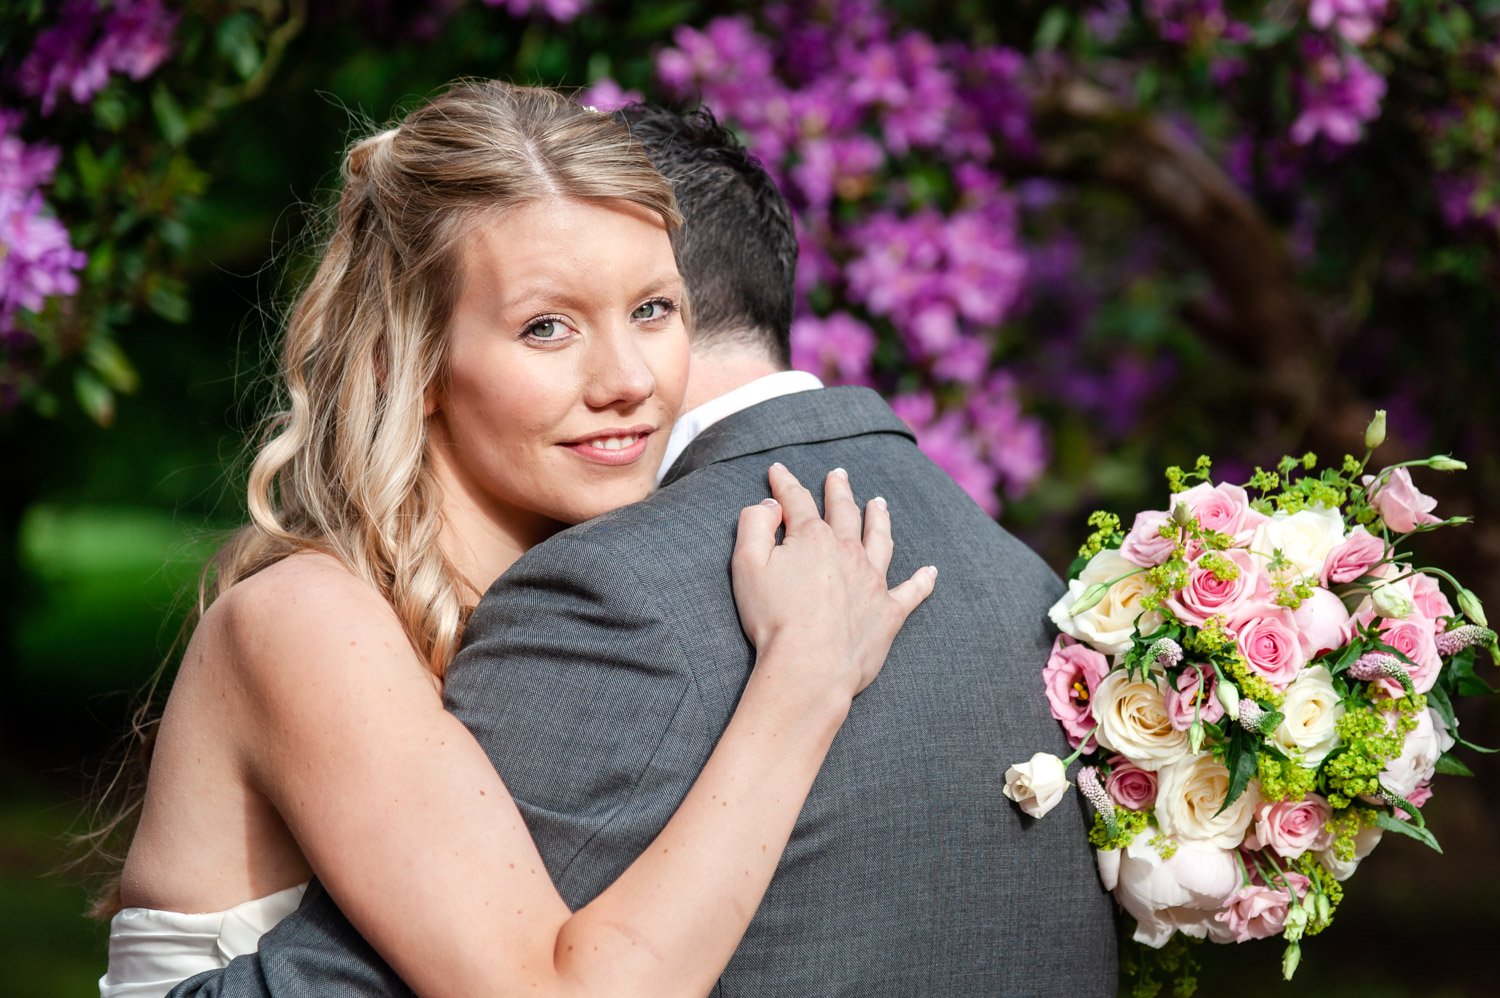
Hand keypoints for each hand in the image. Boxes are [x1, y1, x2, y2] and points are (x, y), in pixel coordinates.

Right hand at [732, 463, 936, 703]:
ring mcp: (873, 581)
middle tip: (838, 475)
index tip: (778, 471)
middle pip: (845, 512)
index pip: (797, 501)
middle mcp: (848, 551)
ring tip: (880, 504)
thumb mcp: (747, 564)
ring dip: (879, 519)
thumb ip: (754, 525)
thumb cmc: (773, 619)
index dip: (785, 483)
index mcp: (813, 538)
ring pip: (880, 540)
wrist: (809, 667)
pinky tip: (931, 571)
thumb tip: (770, 505)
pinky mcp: (889, 612)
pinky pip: (912, 591)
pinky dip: (922, 581)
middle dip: (839, 490)